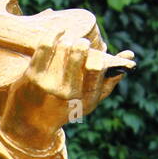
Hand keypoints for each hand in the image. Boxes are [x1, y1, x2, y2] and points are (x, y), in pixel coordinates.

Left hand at [0, 30, 126, 153]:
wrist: (28, 127)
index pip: (98, 68)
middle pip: (80, 52)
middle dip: (82, 44)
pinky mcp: (32, 76)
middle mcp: (67, 92)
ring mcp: (48, 83)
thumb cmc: (62, 111)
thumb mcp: (88, 103)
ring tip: (68, 42)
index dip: (98, 56)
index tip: (94, 56)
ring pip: (64, 46)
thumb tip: (129, 56)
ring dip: (68, 40)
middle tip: (80, 45)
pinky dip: (54, 33)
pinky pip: (46, 45)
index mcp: (85, 99)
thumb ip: (109, 81)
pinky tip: (59, 32)